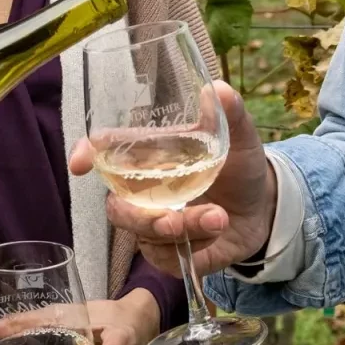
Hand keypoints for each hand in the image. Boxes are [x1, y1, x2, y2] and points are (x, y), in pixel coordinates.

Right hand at [74, 80, 274, 279]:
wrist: (264, 208)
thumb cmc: (239, 166)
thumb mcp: (240, 137)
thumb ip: (230, 114)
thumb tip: (218, 88)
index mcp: (149, 156)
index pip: (104, 153)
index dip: (85, 155)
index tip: (79, 164)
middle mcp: (143, 192)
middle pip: (117, 209)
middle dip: (140, 218)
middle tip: (172, 220)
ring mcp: (154, 225)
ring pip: (145, 236)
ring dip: (183, 229)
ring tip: (218, 218)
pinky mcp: (168, 252)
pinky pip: (168, 257)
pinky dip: (196, 243)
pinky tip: (219, 229)